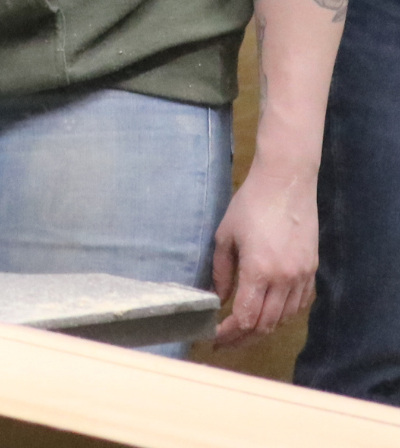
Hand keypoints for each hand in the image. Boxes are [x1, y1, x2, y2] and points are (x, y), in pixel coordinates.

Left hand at [211, 157, 318, 346]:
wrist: (286, 183)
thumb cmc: (250, 205)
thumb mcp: (225, 236)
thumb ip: (221, 272)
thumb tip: (218, 298)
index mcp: (259, 271)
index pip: (246, 317)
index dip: (229, 333)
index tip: (214, 338)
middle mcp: (285, 279)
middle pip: (266, 325)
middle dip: (243, 338)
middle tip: (225, 343)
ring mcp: (302, 276)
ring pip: (284, 318)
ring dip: (263, 329)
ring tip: (243, 333)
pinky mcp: (312, 270)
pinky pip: (299, 304)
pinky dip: (283, 315)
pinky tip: (268, 315)